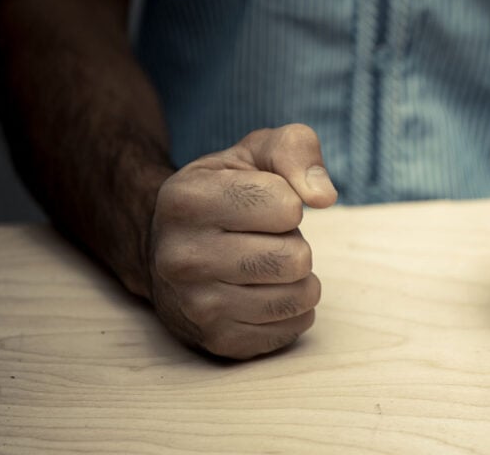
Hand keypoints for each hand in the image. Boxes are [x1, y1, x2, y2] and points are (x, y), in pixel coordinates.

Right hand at [148, 124, 336, 358]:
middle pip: (296, 258)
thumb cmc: (222, 193)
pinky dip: (293, 308)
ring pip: (299, 297)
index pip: (287, 206)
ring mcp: (197, 306)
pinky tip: (263, 291)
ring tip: (264, 263)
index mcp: (186, 200)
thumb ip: (295, 149)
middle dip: (293, 242)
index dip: (289, 201)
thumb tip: (324, 195)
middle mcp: (182, 257)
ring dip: (297, 277)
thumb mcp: (252, 153)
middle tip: (264, 238)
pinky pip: (294, 327)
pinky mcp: (218, 341)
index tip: (263, 203)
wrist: (165, 248)